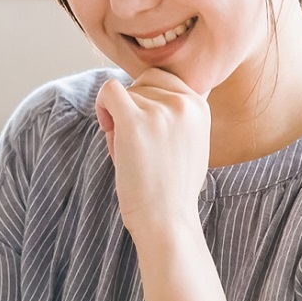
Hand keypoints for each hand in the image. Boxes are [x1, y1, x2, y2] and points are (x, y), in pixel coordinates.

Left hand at [95, 69, 210, 242]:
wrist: (167, 220)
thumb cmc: (171, 190)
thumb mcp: (190, 145)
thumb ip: (178, 117)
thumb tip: (146, 89)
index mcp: (199, 107)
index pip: (164, 80)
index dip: (147, 100)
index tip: (145, 129)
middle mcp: (184, 103)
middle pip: (143, 84)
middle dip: (133, 109)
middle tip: (136, 144)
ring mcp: (160, 111)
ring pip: (125, 93)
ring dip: (119, 118)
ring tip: (130, 152)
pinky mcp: (135, 121)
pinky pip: (108, 90)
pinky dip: (102, 104)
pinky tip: (107, 127)